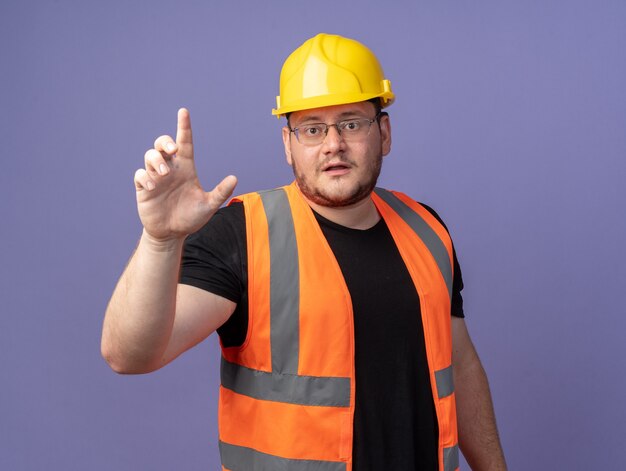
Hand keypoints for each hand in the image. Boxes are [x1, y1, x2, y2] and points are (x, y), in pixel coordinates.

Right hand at [134, 108, 236, 241]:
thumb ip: (220, 192)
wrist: (172, 233)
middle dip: (165, 141)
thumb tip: (234, 178)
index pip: (185, 143)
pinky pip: (140, 174)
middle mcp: (170, 169)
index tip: (184, 112)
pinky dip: (145, 177)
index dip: (184, 127)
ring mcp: (155, 177)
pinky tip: (152, 187)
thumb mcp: (208, 206)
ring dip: (156, 160)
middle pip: (162, 144)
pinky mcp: (144, 188)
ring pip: (150, 155)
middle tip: (171, 149)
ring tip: (163, 173)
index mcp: (186, 168)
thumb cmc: (190, 218)